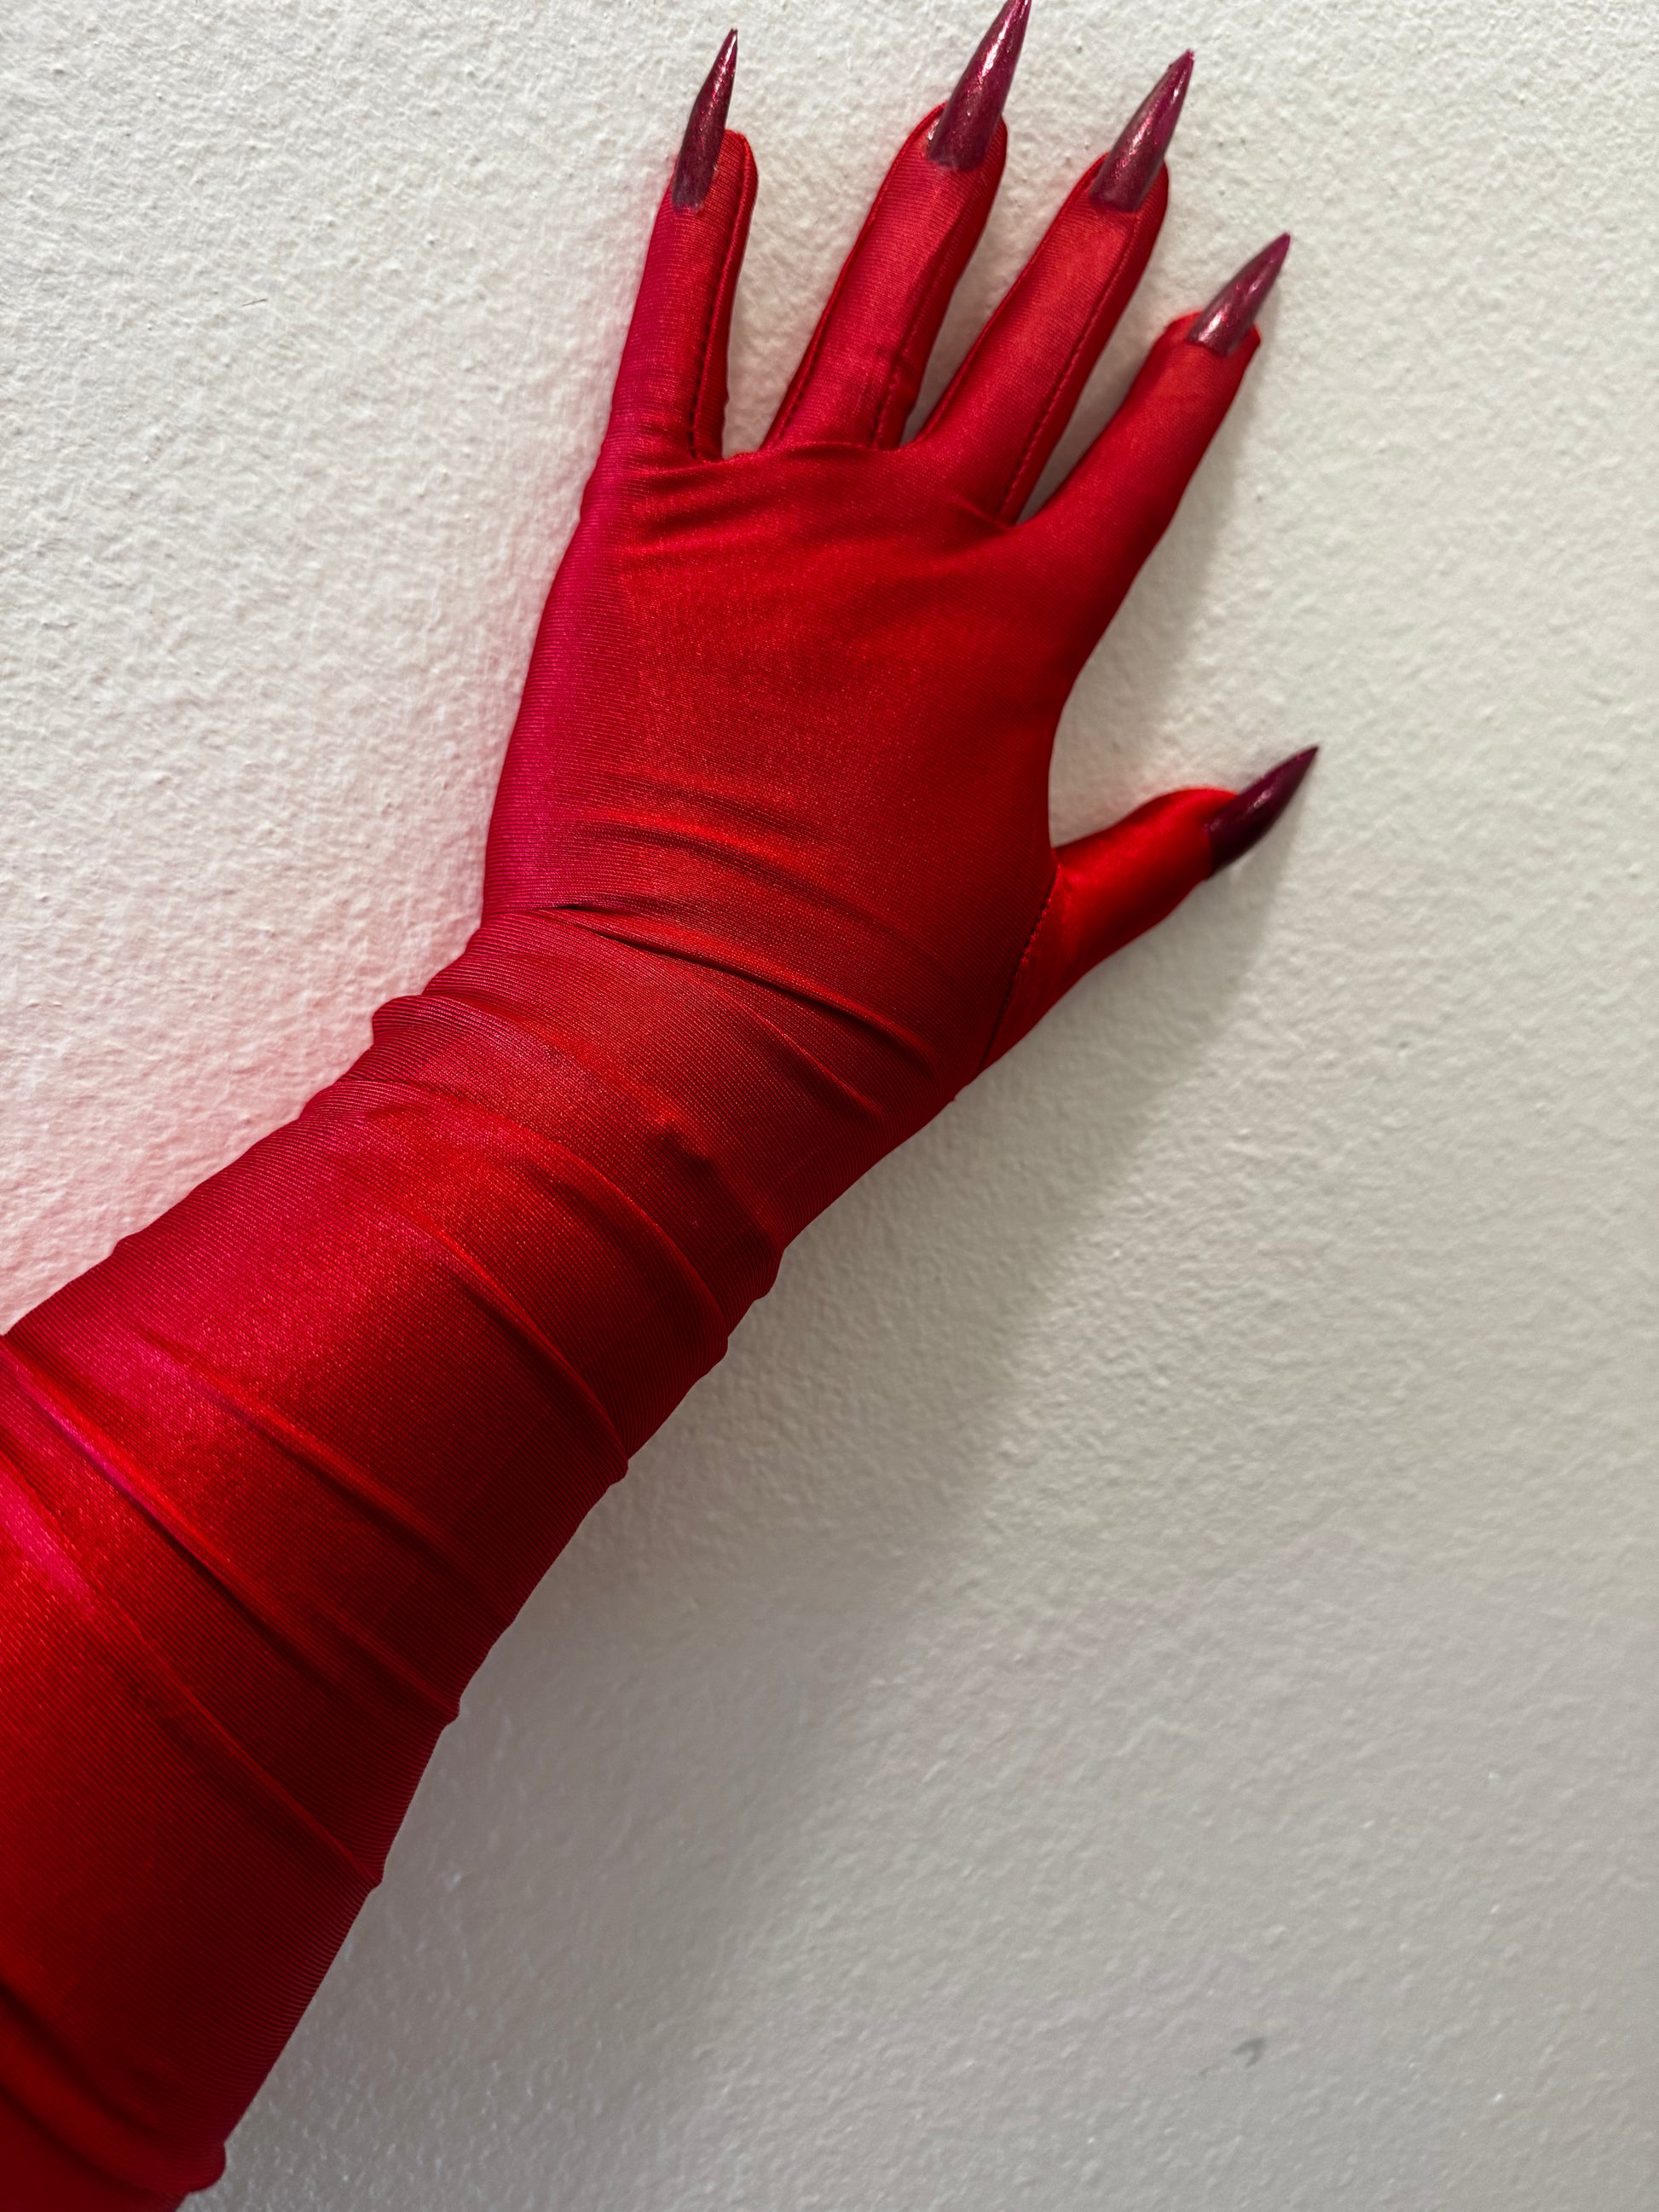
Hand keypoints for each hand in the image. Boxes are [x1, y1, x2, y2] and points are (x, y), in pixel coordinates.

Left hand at [485, 5, 1309, 1128]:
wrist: (671, 1045)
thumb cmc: (851, 1015)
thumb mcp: (1046, 943)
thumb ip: (1170, 847)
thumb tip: (1275, 785)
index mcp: (1013, 648)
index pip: (1138, 468)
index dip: (1203, 366)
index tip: (1244, 279)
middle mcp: (909, 556)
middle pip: (1033, 355)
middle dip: (1106, 226)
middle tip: (1155, 116)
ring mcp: (771, 529)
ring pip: (878, 315)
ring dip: (945, 185)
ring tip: (992, 70)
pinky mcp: (637, 534)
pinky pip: (669, 346)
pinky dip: (693, 231)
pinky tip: (725, 127)